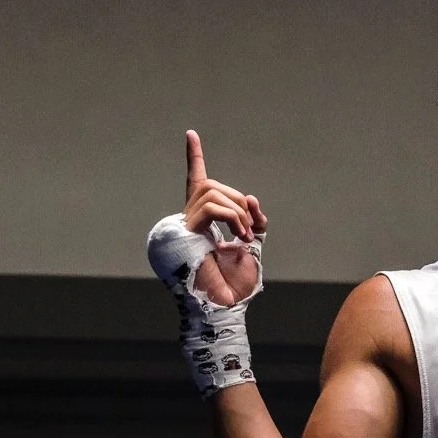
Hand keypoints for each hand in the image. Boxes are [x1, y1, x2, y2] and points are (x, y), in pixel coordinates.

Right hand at [183, 129, 265, 306]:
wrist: (225, 303)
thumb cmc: (235, 281)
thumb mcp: (252, 241)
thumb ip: (253, 218)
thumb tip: (250, 198)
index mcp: (202, 220)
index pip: (196, 181)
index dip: (193, 157)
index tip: (191, 134)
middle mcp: (188, 219)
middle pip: (211, 186)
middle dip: (237, 202)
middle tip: (250, 228)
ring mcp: (184, 225)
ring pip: (212, 192)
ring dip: (236, 211)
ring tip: (244, 235)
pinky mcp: (185, 231)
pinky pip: (211, 206)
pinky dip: (231, 216)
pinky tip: (239, 235)